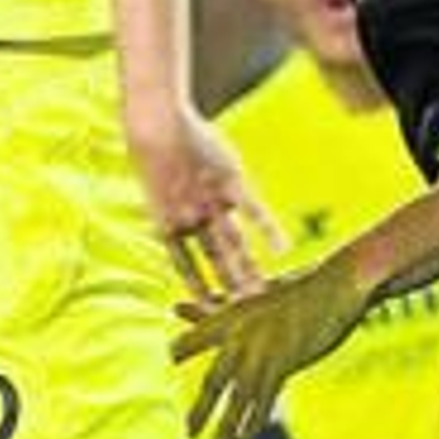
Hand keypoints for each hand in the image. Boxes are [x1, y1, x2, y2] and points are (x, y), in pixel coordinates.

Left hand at [126, 103, 282, 301]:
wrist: (157, 122)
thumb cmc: (154, 150)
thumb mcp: (156, 186)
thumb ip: (168, 212)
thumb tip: (175, 228)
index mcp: (168, 224)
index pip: (186, 266)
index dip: (197, 289)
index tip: (210, 312)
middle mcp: (191, 219)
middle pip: (215, 261)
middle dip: (230, 288)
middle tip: (246, 317)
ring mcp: (211, 202)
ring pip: (234, 245)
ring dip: (249, 271)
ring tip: (263, 296)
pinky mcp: (229, 182)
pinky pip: (253, 210)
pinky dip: (269, 228)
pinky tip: (285, 249)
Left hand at [174, 248, 374, 438]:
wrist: (337, 285)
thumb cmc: (295, 290)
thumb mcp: (250, 298)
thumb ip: (211, 309)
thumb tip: (175, 308)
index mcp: (230, 316)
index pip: (191, 341)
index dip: (173, 358)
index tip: (149, 378)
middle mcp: (241, 334)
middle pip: (213, 380)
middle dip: (199, 410)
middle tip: (183, 433)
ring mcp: (264, 348)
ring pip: (239, 396)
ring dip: (226, 425)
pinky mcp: (286, 360)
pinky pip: (266, 396)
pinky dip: (256, 417)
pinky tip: (247, 436)